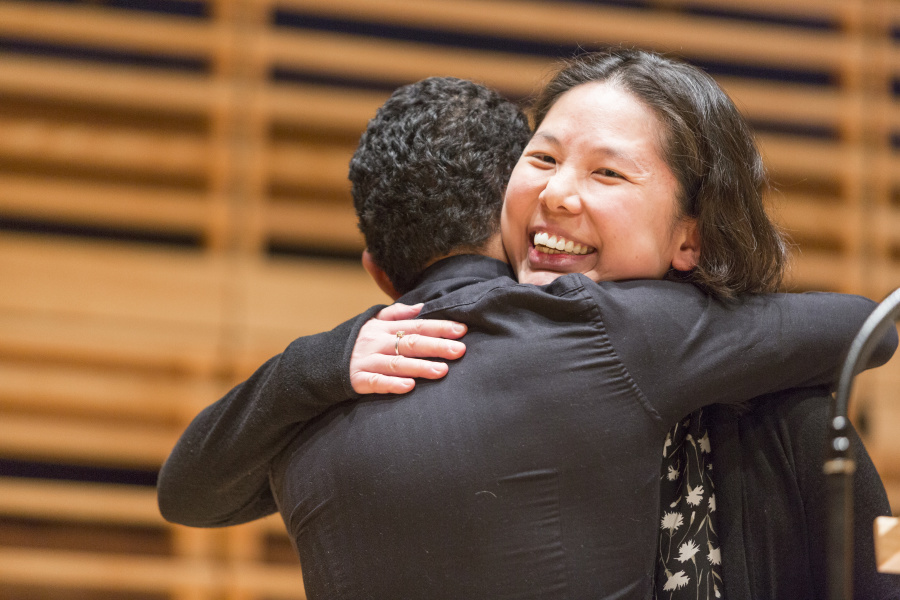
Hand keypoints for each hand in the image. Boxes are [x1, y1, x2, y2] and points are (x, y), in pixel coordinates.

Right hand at [350, 303, 466, 394]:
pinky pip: (376, 382)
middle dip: (436, 346)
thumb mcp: (372, 321)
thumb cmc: (355, 341)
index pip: (416, 325)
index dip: (439, 327)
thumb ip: (396, 314)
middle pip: (410, 343)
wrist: (320, 362)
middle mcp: (376, 342)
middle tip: (460, 350)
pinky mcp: (357, 380)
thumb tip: (422, 307)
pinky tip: (409, 387)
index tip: (461, 330)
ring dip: (420, 367)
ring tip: (442, 371)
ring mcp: (366, 361)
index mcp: (383, 327)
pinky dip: (392, 384)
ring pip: (397, 363)